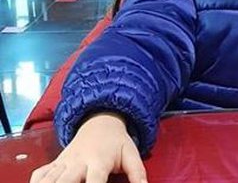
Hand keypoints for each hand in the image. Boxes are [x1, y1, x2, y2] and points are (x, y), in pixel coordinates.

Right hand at [30, 112, 146, 182]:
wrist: (100, 121)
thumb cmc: (117, 142)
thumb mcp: (131, 154)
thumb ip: (138, 172)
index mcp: (99, 161)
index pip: (94, 181)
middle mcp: (78, 162)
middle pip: (64, 181)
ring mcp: (64, 162)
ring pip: (49, 179)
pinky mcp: (55, 163)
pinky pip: (39, 175)